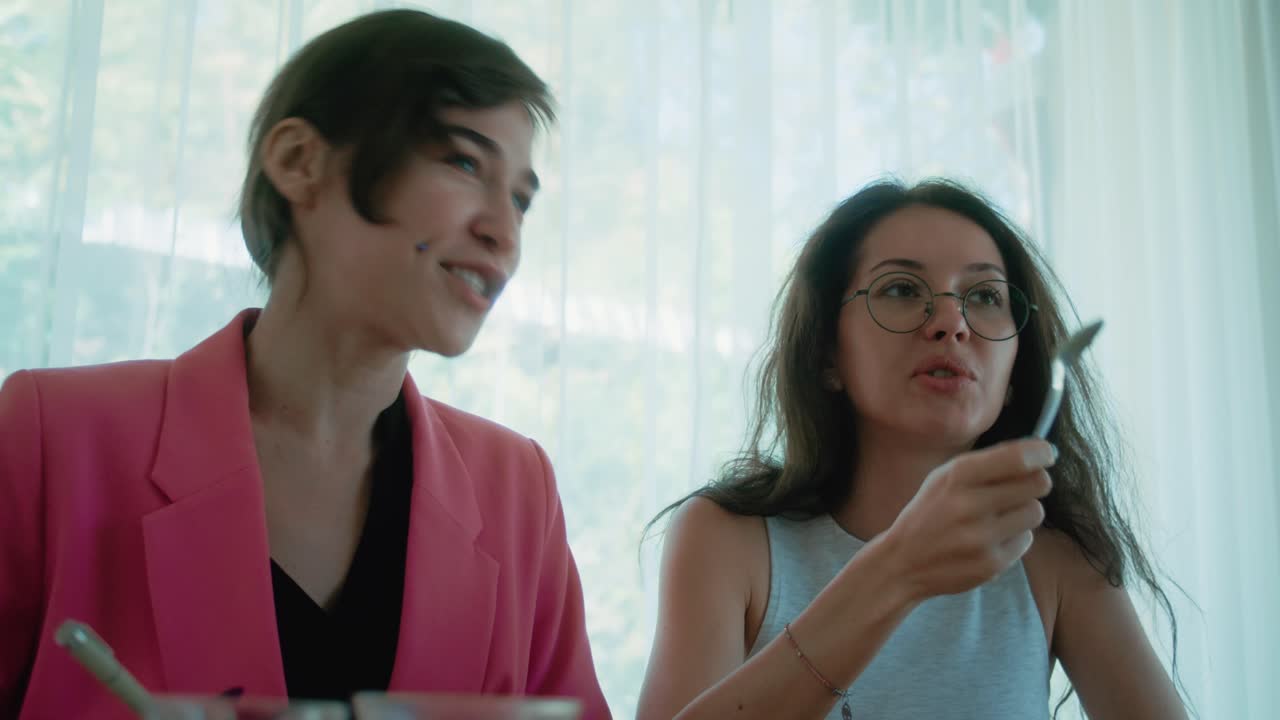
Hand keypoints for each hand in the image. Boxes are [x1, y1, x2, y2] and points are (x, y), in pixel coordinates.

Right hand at [879, 438, 1055, 599]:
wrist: (903, 562)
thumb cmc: (931, 512)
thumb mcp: (944, 478)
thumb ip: (986, 464)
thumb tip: (1038, 453)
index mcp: (957, 476)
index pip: (1018, 458)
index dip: (1040, 453)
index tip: (1047, 454)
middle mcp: (969, 505)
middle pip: (1037, 483)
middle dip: (1035, 481)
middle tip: (1023, 486)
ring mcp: (981, 537)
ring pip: (1035, 511)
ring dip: (1024, 511)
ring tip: (1000, 516)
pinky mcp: (991, 564)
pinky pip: (1026, 539)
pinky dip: (1014, 537)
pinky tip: (990, 539)